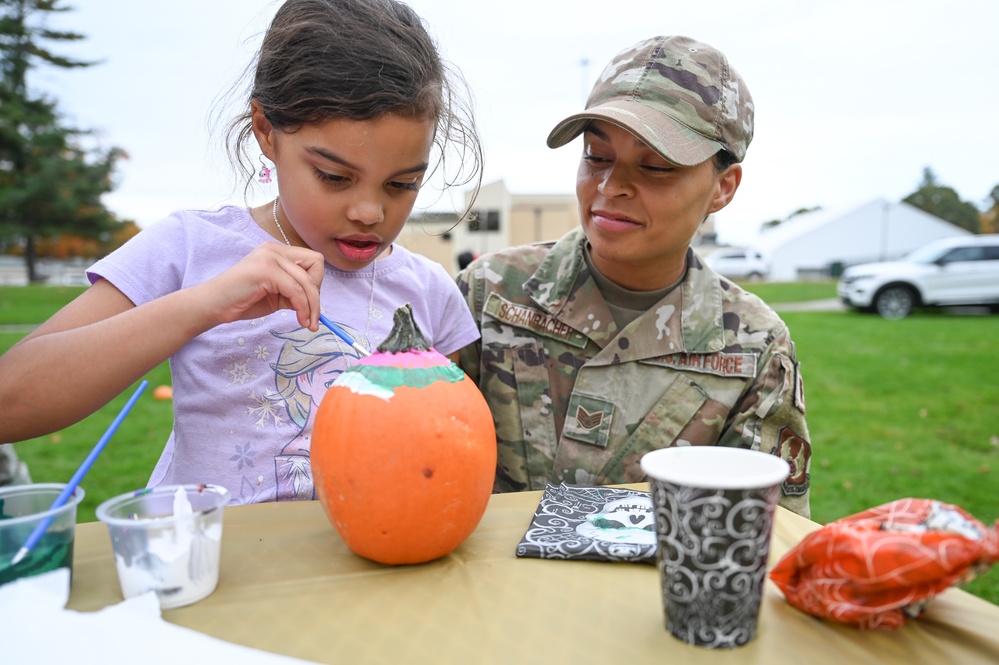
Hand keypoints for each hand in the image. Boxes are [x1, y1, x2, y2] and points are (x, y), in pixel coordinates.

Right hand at [197, 242, 325, 330]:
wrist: (213, 305)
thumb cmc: (242, 300)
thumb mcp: (276, 293)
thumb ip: (294, 290)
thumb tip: (317, 300)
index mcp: (278, 251)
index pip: (314, 260)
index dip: (316, 283)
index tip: (308, 303)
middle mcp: (275, 249)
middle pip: (316, 266)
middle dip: (317, 296)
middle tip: (312, 318)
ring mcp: (270, 257)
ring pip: (307, 281)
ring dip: (312, 306)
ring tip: (308, 324)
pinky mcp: (266, 270)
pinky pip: (296, 290)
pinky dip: (302, 308)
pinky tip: (299, 320)